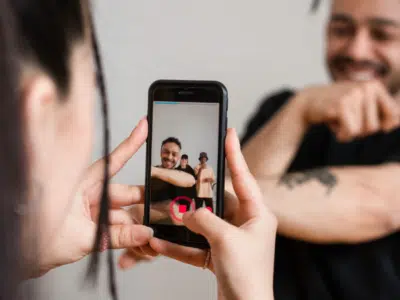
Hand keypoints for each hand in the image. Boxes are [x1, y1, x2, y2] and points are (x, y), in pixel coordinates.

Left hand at [35, 118, 153, 275]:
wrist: (26, 259)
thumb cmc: (40, 240)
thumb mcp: (84, 238)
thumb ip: (117, 236)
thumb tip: (144, 233)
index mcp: (83, 186)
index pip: (113, 161)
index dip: (130, 143)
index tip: (144, 126)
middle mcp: (90, 194)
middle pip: (126, 193)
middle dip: (144, 205)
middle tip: (162, 213)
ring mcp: (93, 209)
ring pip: (124, 215)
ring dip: (136, 230)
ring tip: (147, 246)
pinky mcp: (95, 224)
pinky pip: (118, 229)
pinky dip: (127, 239)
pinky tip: (135, 252)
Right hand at [149, 129, 276, 299]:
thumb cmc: (249, 277)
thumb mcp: (226, 240)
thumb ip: (204, 220)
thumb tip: (186, 212)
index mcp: (257, 214)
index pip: (243, 177)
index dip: (235, 153)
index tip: (229, 133)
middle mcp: (245, 224)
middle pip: (216, 201)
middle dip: (194, 198)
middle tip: (179, 184)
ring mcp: (230, 239)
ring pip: (201, 223)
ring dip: (181, 224)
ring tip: (162, 216)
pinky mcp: (217, 254)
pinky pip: (194, 244)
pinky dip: (178, 244)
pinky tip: (159, 243)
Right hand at [297, 80, 399, 141]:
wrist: (308, 102)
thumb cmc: (337, 106)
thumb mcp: (361, 106)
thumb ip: (383, 113)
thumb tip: (396, 123)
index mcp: (375, 86)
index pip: (393, 115)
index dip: (379, 125)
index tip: (361, 118)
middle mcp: (367, 87)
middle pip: (374, 127)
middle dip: (359, 130)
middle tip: (345, 119)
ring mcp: (353, 95)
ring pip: (362, 131)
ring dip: (348, 132)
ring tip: (338, 120)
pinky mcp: (341, 105)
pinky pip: (350, 132)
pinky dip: (341, 135)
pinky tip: (333, 125)